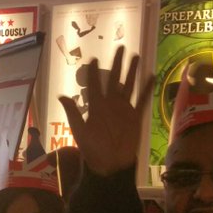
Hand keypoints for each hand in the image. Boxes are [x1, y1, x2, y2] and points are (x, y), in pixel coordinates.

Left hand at [58, 45, 152, 175]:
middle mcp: (110, 104)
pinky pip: (142, 100)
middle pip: (113, 79)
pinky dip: (147, 89)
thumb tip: (61, 96)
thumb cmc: (93, 150)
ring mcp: (124, 109)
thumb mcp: (80, 131)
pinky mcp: (135, 116)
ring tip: (136, 56)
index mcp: (96, 106)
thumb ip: (73, 113)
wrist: (110, 165)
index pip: (94, 84)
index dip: (93, 71)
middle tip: (120, 47)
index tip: (93, 57)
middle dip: (116, 63)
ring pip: (128, 85)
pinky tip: (151, 76)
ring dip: (132, 71)